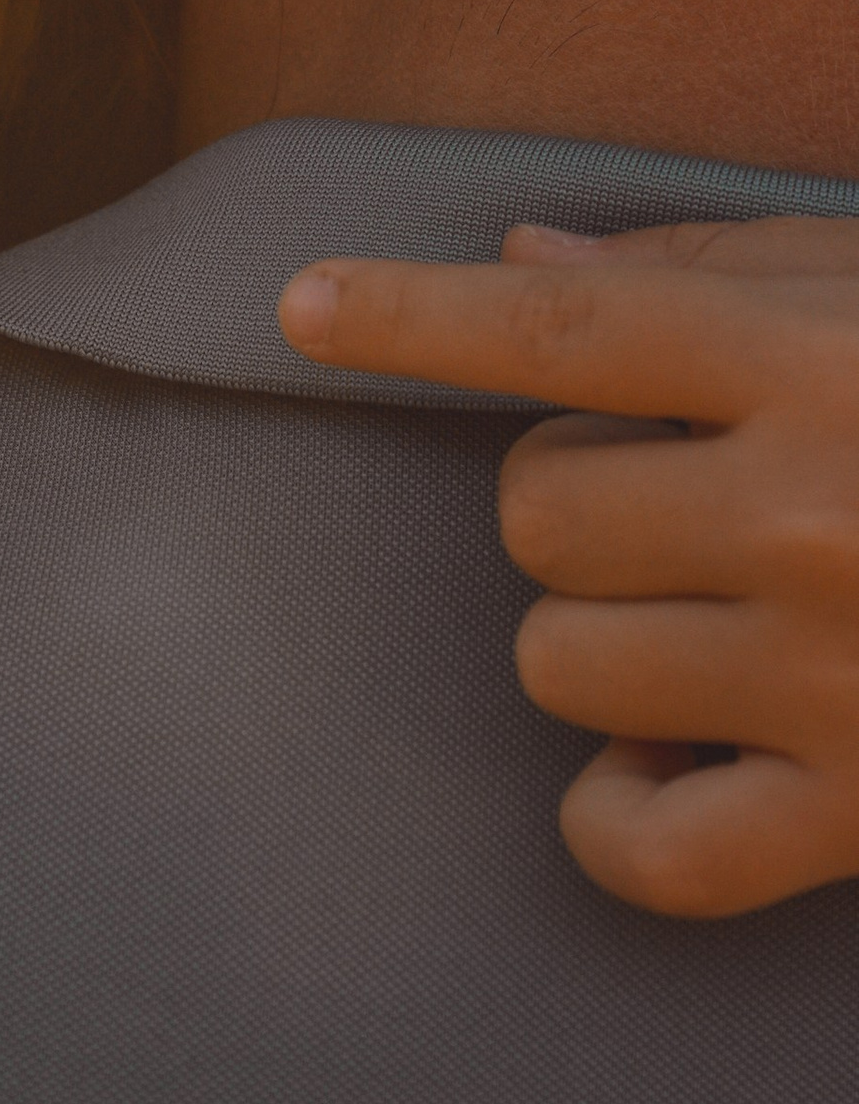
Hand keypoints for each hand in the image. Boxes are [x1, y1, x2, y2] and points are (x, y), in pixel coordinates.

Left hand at [276, 219, 858, 918]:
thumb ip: (714, 269)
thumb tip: (526, 255)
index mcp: (822, 363)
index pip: (559, 325)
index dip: (410, 311)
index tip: (299, 304)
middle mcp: (815, 514)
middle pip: (535, 504)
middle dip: (580, 491)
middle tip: (693, 488)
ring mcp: (837, 675)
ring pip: (558, 660)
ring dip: (599, 635)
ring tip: (714, 610)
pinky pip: (644, 848)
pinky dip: (617, 811)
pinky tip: (664, 759)